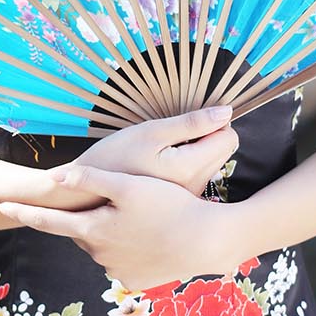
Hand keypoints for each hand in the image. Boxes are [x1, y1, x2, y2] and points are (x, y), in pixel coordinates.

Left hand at [0, 161, 240, 290]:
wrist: (206, 242)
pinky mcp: (135, 282)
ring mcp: (116, 272)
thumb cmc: (170, 206)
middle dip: (87, 217)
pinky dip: (129, 248)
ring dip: (111, 232)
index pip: (48, 221)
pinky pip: (123, 260)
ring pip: (103, 245)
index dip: (24, 212)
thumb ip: (90, 179)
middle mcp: (99, 255)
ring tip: (140, 219)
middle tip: (114, 202)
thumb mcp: (129, 185)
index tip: (1, 206)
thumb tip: (56, 176)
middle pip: (81, 231)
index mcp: (92, 230)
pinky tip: (149, 237)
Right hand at [52, 104, 238, 202]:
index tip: (190, 122)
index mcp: (189, 168)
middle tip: (176, 135)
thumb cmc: (113, 159)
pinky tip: (163, 167)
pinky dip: (188, 166)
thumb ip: (191, 123)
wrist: (86, 197)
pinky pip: (198, 176)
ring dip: (198, 151)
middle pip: (224, 151)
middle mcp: (195, 186)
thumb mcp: (149, 133)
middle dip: (208, 136)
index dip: (214, 122)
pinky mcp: (181, 203)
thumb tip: (226, 112)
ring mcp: (189, 197)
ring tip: (166, 152)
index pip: (228, 137)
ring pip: (212, 163)